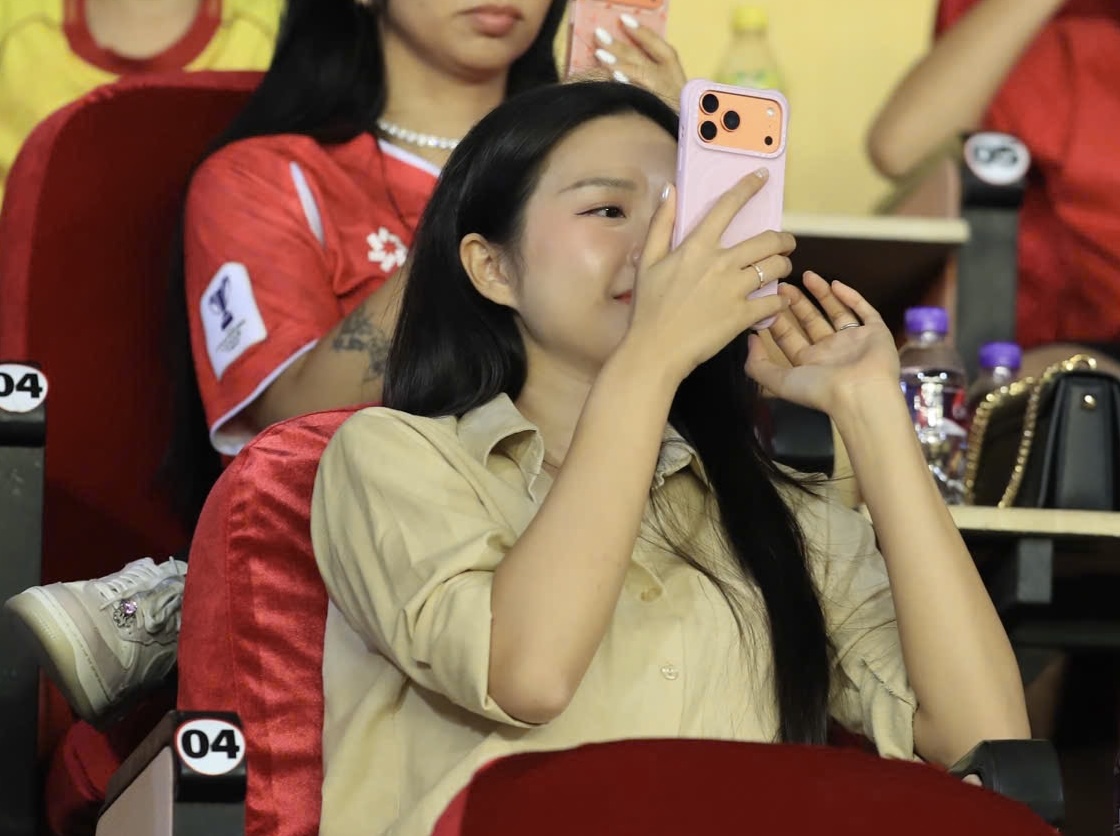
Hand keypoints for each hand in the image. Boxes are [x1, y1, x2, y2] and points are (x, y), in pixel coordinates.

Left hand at [591, 18, 686, 107]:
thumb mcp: (670, 90)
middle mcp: (670, 83)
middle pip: (642, 60)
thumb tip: (622, 56)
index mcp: (674, 73)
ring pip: (640, 76)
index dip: (642, 32)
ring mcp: (662, 99)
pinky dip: (627, 88)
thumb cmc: (674, 114)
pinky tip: (615, 80)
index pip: (659, 46)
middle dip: (620, 46)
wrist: (687, 140)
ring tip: (600, 54)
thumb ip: (651, 72)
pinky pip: (638, 99)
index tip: (623, 19)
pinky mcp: (655, 115)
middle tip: (599, 34)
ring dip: (619, 64)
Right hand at [620, 171, 793, 383]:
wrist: (655, 350)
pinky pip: (774, 301)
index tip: (762, 176)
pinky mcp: (743, 315)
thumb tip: (669, 190)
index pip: (728, 206)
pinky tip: (776, 302)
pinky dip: (779, 301)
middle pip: (768, 240)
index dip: (748, 187)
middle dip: (783, 240)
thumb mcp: (647, 262)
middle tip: (784, 245)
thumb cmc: (648, 308)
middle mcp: (721, 263)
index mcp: (697, 247)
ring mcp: (734, 289)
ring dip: (783, 267)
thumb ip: (661, 223)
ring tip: (780, 272)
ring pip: (776, 267)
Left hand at [746, 272, 899, 414]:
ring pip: (836, 312)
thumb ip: (758, 364)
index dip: (777, 320)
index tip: (766, 301)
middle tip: (783, 285)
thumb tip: (751, 340)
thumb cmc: (819, 388)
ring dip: (822, 294)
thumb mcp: (779, 381)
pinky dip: (851, 297)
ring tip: (807, 275)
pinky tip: (836, 283)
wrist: (861, 393)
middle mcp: (830, 351)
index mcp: (808, 363)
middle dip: (796, 304)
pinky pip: (864, 311)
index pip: (789, 338)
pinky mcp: (876, 332)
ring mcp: (854, 341)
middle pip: (810, 322)